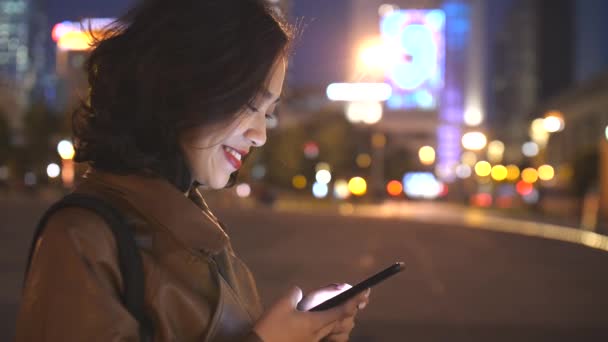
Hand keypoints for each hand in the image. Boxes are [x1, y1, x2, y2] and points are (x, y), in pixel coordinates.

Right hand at [253, 286, 368, 341]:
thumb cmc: (271, 328)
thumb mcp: (281, 305)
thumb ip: (294, 294)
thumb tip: (299, 292)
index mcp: (316, 323)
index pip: (342, 311)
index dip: (355, 301)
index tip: (365, 292)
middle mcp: (319, 334)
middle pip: (343, 322)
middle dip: (352, 309)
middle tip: (359, 298)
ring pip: (336, 332)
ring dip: (344, 321)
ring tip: (345, 310)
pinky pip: (326, 337)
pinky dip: (331, 328)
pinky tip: (326, 322)